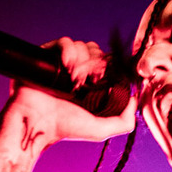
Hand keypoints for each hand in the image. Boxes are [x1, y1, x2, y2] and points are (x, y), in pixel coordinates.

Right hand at [8, 37, 135, 144]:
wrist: (37, 122)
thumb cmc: (64, 128)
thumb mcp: (100, 130)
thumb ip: (123, 121)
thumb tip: (134, 99)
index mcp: (90, 85)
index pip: (107, 64)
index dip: (108, 67)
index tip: (102, 80)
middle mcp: (77, 72)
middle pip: (97, 52)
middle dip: (96, 64)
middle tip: (87, 81)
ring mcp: (63, 62)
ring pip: (83, 45)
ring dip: (82, 60)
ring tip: (73, 79)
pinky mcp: (48, 55)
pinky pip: (66, 41)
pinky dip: (69, 50)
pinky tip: (66, 66)